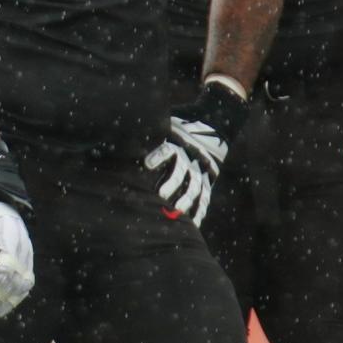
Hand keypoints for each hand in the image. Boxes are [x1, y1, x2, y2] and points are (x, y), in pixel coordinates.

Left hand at [0, 138, 34, 318]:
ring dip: (9, 300)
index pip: (7, 268)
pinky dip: (17, 295)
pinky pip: (27, 281)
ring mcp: (28, 253)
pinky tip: (5, 305)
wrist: (0, 203)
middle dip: (0, 297)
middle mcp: (23, 247)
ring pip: (25, 283)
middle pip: (17, 279)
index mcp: (10, 236)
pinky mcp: (27, 258)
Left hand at [143, 80, 247, 226]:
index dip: (158, 156)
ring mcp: (202, 169)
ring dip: (185, 201)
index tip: (147, 163)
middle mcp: (191, 156)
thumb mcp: (168, 119)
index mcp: (180, 141)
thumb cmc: (183, 120)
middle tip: (160, 195)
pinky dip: (200, 210)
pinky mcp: (209, 178)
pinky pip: (206, 196)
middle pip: (181, 172)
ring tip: (176, 213)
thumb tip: (126, 124)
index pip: (168, 149)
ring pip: (194, 188)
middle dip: (171, 184)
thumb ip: (153, 126)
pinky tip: (194, 223)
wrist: (216, 120)